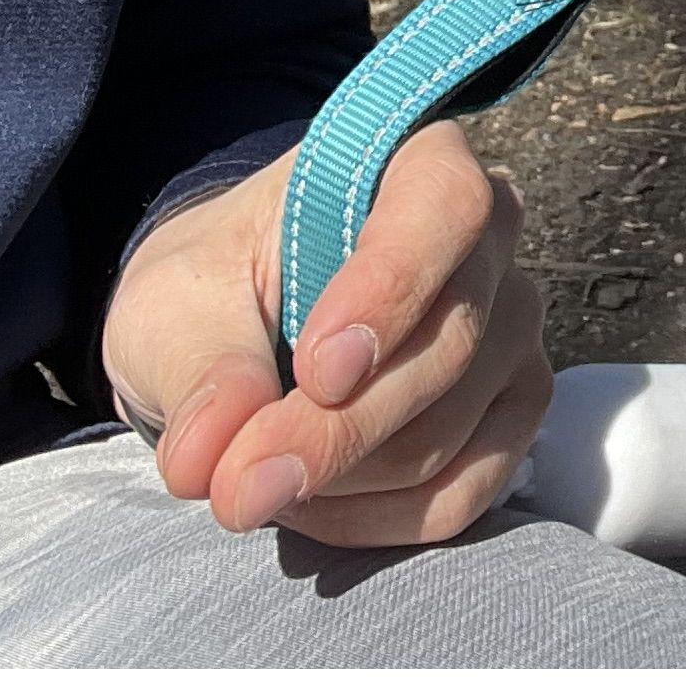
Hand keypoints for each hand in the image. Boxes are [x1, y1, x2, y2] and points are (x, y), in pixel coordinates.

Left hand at [101, 121, 550, 548]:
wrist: (242, 324)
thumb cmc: (217, 284)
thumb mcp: (175, 303)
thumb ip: (201, 370)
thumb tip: (209, 458)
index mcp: (414, 162)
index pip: (445, 206)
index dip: (393, 288)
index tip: (317, 371)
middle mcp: (487, 240)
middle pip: (449, 342)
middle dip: (338, 430)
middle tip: (237, 484)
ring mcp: (510, 330)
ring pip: (452, 429)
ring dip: (343, 480)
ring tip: (253, 479)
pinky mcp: (510, 413)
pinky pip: (466, 492)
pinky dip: (378, 522)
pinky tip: (310, 506)